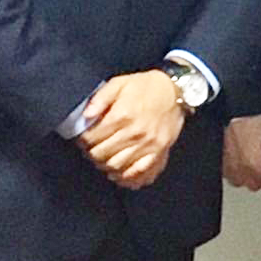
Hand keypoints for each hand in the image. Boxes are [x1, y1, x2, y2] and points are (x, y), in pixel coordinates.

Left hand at [77, 70, 186, 188]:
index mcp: (122, 116)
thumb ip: (100, 98)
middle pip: (101, 154)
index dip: (83, 139)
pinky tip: (119, 173)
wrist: (177, 90)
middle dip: (92, 152)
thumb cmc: (146, 86)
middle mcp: (135, 132)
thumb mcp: (120, 83)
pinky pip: (139, 171)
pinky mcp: (159, 151)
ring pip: (116, 165)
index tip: (84, 138)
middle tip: (92, 148)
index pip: (92, 138)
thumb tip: (85, 115)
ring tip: (104, 158)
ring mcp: (148, 144)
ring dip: (105, 164)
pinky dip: (126, 176)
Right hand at [222, 113, 260, 189]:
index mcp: (254, 164)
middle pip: (253, 185)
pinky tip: (240, 162)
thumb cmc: (254, 120)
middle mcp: (238, 168)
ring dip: (246, 177)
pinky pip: (227, 173)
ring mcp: (226, 165)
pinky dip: (235, 171)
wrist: (237, 110)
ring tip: (252, 167)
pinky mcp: (218, 160)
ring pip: (239, 182)